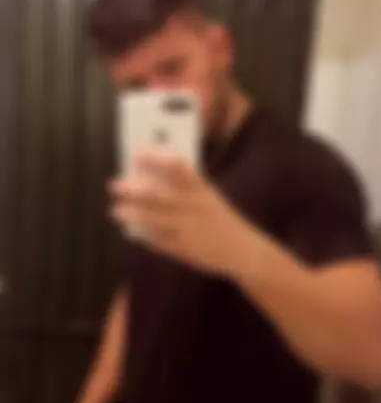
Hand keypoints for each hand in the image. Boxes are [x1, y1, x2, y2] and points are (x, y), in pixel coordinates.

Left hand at [109, 149, 263, 276]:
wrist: (242, 250)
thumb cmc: (220, 218)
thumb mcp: (209, 196)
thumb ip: (185, 187)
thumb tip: (150, 175)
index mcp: (201, 189)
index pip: (177, 167)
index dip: (155, 158)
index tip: (137, 153)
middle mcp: (193, 207)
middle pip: (158, 194)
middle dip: (133, 189)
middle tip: (115, 184)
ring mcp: (187, 229)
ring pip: (152, 219)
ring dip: (131, 214)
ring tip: (116, 211)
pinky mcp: (182, 249)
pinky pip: (157, 241)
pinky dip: (143, 236)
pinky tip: (132, 232)